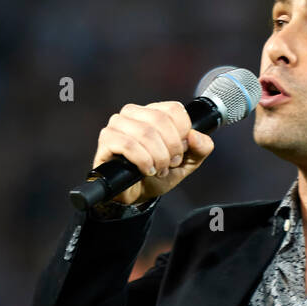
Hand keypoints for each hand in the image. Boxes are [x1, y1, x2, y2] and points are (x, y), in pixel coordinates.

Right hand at [91, 100, 214, 205]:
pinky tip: (146, 170)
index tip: (181, 152)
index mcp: (154, 112)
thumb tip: (195, 136)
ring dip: (157, 157)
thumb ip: (200, 148)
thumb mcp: (186, 163)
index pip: (174, 110)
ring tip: (158, 169)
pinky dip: (142, 160)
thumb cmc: (158, 175)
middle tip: (170, 164)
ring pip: (145, 133)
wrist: (137, 195)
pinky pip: (128, 145)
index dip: (182, 134)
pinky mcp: (106, 140)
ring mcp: (117, 125)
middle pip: (160, 120)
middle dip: (171, 148)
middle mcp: (133, 113)